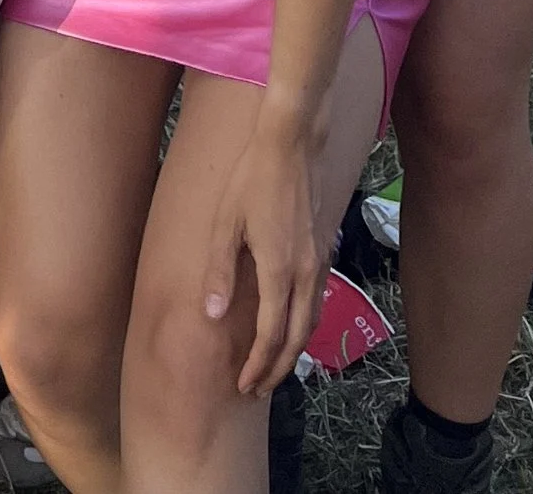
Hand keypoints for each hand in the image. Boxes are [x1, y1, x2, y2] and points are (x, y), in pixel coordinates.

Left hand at [200, 118, 322, 395]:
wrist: (291, 144)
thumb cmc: (251, 179)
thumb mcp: (225, 223)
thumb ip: (219, 272)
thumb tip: (210, 316)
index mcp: (278, 271)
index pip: (270, 334)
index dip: (257, 365)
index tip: (243, 386)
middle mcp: (305, 274)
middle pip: (296, 337)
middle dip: (278, 368)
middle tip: (258, 389)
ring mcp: (318, 261)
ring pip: (311, 321)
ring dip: (294, 350)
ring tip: (274, 366)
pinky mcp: (322, 250)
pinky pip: (317, 300)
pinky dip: (305, 324)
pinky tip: (292, 324)